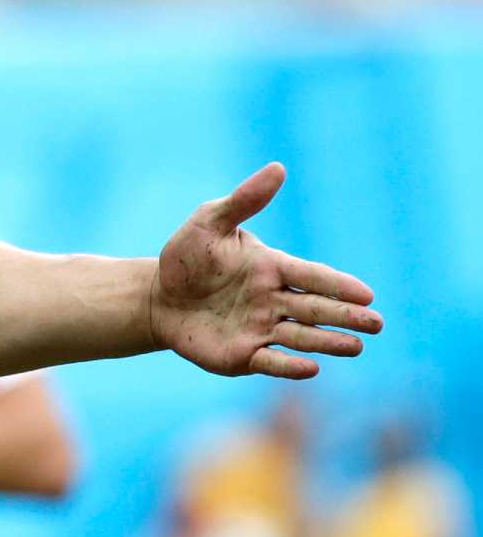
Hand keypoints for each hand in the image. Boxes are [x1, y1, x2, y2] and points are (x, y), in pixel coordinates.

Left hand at [150, 164, 381, 378]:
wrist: (158, 297)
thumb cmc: (187, 257)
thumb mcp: (209, 223)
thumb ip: (244, 200)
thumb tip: (278, 168)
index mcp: (272, 268)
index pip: (312, 276)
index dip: (338, 285)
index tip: (366, 293)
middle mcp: (274, 301)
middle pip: (316, 309)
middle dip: (346, 316)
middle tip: (377, 323)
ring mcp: (262, 329)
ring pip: (302, 337)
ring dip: (329, 342)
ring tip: (357, 345)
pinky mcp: (244, 355)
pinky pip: (271, 361)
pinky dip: (290, 365)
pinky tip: (312, 368)